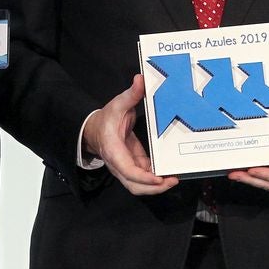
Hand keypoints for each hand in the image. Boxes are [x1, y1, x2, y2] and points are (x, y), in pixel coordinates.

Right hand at [83, 75, 178, 195]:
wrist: (95, 129)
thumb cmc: (106, 118)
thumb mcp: (118, 104)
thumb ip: (131, 94)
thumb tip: (140, 80)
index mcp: (114, 151)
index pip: (128, 171)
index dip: (144, 177)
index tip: (159, 178)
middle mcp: (118, 164)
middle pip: (135, 186)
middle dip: (153, 188)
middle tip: (172, 180)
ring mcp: (125, 167)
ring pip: (138, 186)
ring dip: (155, 187)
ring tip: (173, 179)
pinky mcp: (132, 165)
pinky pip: (143, 177)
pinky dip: (155, 178)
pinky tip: (168, 172)